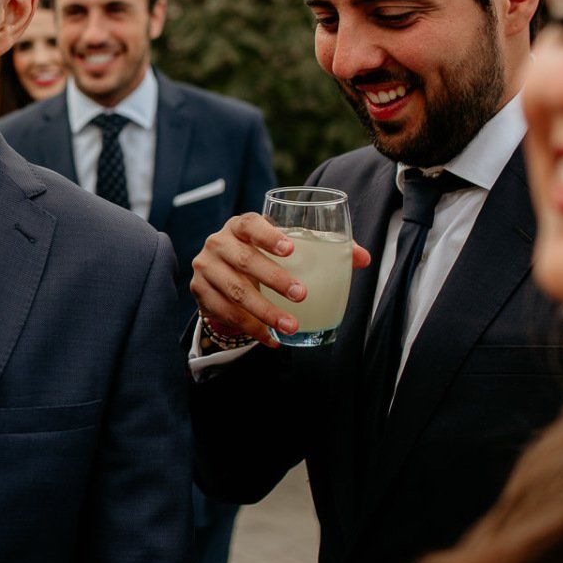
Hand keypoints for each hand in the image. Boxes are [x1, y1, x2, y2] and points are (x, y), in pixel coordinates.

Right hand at [190, 213, 370, 346]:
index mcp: (240, 226)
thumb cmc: (262, 256)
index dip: (269, 235)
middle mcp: (218, 243)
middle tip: (301, 295)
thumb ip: (323, 249)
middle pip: (244, 260)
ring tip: (291, 325)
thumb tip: (363, 258)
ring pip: (234, 291)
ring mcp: (205, 268)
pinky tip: (271, 338)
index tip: (291, 249)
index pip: (250, 224)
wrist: (220, 272)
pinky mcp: (199, 292)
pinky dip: (250, 328)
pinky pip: (224, 313)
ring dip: (264, 311)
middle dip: (274, 279)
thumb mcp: (285, 247)